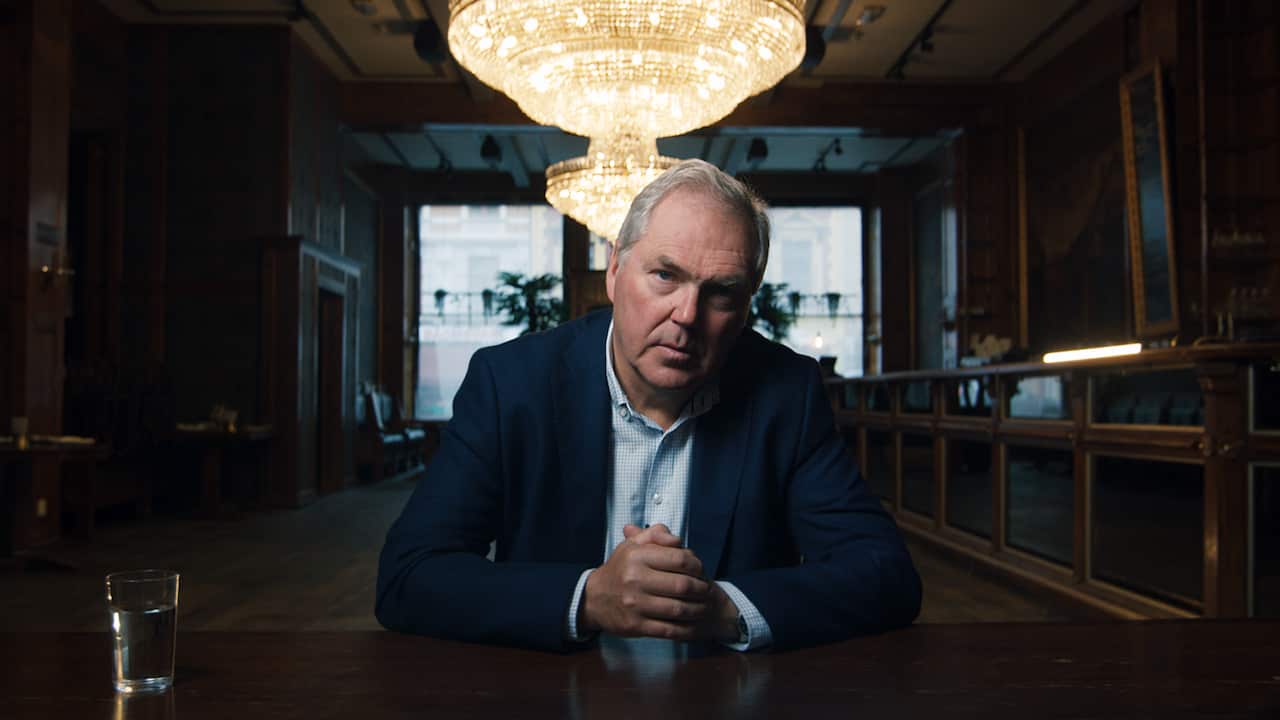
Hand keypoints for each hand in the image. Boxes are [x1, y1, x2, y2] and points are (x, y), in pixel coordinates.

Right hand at [624, 525, 740, 642]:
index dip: (697, 566)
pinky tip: (694, 623)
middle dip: (702, 589)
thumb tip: (678, 540)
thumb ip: (656, 534)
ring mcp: (635, 605)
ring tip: (705, 606)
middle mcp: (635, 580)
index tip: (701, 570)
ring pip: (679, 609)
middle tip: (708, 591)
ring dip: (698, 609)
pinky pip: (669, 630)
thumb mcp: (633, 545)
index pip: (680, 560)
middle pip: (683, 586)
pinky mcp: (636, 626)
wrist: (594, 598)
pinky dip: (687, 628)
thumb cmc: (621, 568)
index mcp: (637, 556)